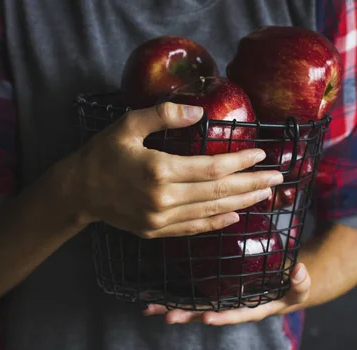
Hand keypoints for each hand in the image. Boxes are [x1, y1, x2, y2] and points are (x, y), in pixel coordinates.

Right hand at [67, 102, 283, 237]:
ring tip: (264, 194)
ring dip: (241, 203)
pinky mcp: (156, 231)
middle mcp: (163, 199)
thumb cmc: (102, 154)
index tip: (261, 155)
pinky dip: (216, 223)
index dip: (238, 162)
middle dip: (251, 184)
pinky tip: (235, 217)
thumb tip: (199, 111)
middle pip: (218, 192)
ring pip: (210, 212)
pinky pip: (193, 228)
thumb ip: (164, 115)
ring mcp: (161, 219)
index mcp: (159, 171)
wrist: (78, 191)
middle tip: (277, 178)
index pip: (211, 168)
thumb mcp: (128, 125)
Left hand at [143, 261, 310, 324]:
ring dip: (171, 306)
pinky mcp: (213, 289)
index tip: (207, 318)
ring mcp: (220, 299)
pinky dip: (173, 294)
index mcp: (251, 309)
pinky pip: (191, 293)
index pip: (235, 314)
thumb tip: (299, 271)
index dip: (222, 317)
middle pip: (206, 313)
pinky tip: (153, 293)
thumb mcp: (299, 289)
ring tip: (149, 307)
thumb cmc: (289, 289)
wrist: (281, 286)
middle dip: (186, 315)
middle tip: (166, 317)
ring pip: (193, 305)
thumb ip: (301, 284)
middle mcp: (231, 307)